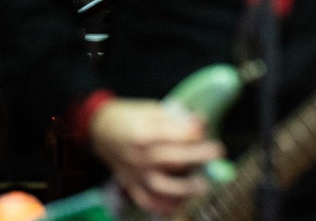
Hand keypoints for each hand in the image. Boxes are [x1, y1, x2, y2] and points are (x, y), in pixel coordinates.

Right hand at [88, 98, 225, 216]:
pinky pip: (145, 200)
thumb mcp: (151, 109)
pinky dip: (160, 206)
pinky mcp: (130, 183)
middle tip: (217, 152)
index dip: (193, 133)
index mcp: (143, 134)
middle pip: (172, 159)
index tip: (205, 131)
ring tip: (202, 186)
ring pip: (160, 186)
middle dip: (197, 156)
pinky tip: (177, 206)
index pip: (174, 136)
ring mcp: (134, 173)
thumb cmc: (127, 116)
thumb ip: (175, 117)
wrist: (98, 129)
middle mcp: (139, 157)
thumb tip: (199, 122)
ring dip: (183, 188)